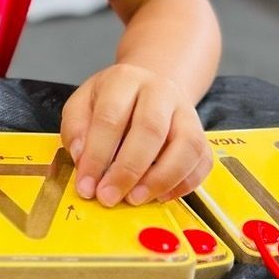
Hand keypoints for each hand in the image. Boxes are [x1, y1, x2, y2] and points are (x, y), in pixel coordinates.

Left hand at [60, 63, 211, 206]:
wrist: (149, 88)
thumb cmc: (112, 102)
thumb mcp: (83, 104)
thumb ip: (76, 128)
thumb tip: (82, 158)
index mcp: (125, 80)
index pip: (110, 117)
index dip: (97, 155)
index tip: (86, 186)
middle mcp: (161, 91)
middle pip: (151, 129)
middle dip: (127, 170)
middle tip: (108, 197)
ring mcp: (187, 112)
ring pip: (186, 146)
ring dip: (160, 179)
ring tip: (135, 199)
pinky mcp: (202, 135)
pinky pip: (202, 162)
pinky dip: (184, 184)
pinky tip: (160, 196)